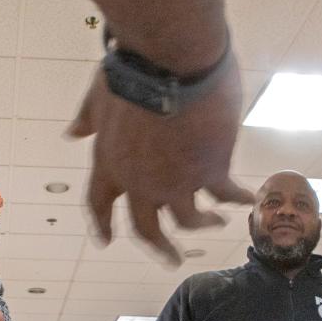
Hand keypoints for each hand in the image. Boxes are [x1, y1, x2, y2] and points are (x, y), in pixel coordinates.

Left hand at [69, 53, 254, 264]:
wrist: (170, 62)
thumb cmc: (131, 70)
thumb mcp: (98, 95)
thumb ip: (88, 118)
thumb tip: (73, 132)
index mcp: (108, 162)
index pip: (99, 203)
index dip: (102, 223)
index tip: (106, 240)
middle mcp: (139, 182)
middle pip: (145, 228)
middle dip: (158, 246)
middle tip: (169, 258)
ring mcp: (175, 182)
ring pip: (188, 222)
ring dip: (203, 225)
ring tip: (216, 224)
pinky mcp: (210, 172)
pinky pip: (226, 195)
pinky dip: (238, 199)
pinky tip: (248, 199)